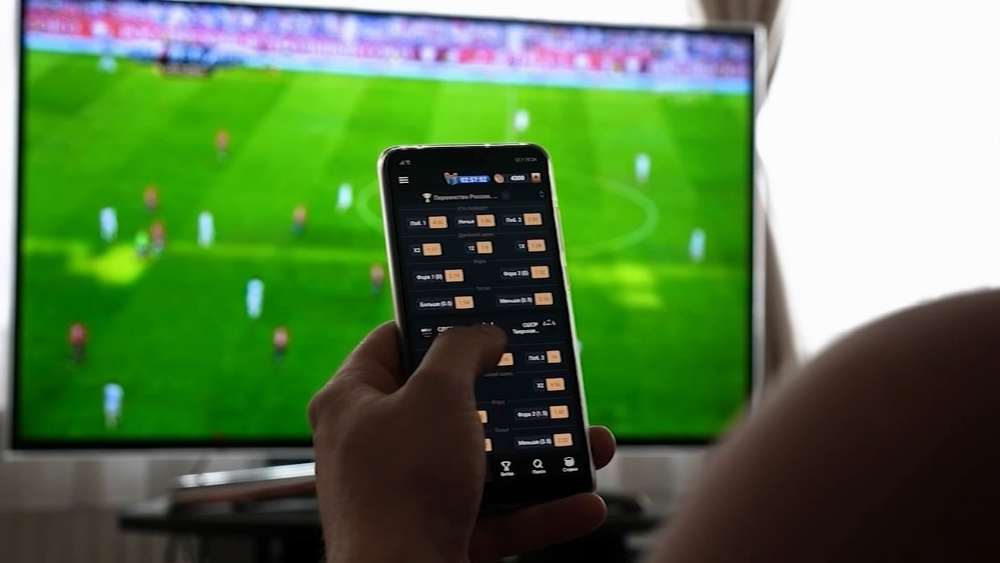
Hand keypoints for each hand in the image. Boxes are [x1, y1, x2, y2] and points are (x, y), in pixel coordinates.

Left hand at [309, 322, 615, 562]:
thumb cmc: (401, 490)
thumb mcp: (438, 394)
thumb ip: (461, 349)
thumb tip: (482, 334)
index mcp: (351, 402)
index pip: (392, 342)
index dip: (436, 325)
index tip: (479, 316)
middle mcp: (371, 447)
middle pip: (445, 406)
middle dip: (504, 398)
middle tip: (538, 381)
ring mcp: (403, 496)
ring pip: (479, 465)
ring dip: (536, 457)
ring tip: (584, 445)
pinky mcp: (433, 536)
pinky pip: (494, 516)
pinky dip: (538, 510)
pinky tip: (581, 502)